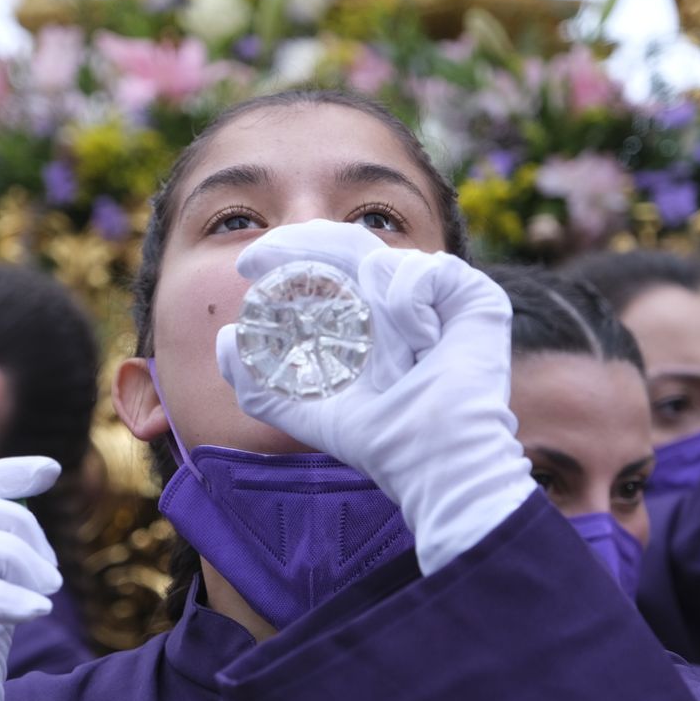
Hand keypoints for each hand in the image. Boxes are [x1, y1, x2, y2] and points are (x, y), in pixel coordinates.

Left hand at [216, 220, 535, 574]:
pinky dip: (409, 300)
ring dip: (369, 299)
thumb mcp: (304, 411)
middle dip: (302, 241)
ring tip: (391, 350)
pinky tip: (421, 340)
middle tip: (263, 256)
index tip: (246, 266)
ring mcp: (439, 298)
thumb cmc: (379, 441)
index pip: (327, 267)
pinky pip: (423, 269)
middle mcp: (402, 303)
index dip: (289, 254)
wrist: (432, 459)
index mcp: (369, 321)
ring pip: (381, 257)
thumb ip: (259, 385)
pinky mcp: (474, 298)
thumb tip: (224, 338)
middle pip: (347, 245)